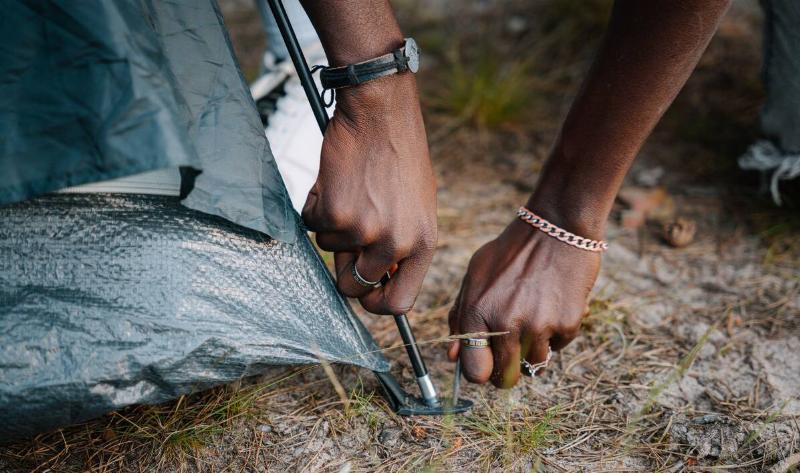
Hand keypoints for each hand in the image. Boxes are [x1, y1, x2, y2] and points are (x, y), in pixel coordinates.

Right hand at [302, 75, 436, 314]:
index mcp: (423, 243)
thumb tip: (381, 278)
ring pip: (328, 247)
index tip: (365, 292)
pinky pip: (311, 223)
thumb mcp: (418, 206)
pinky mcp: (334, 212)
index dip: (375, 303)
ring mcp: (363, 230)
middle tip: (343, 236)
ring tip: (351, 189)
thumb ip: (403, 244)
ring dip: (332, 223)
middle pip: (353, 286)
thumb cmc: (400, 155)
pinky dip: (315, 203)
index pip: (398, 302)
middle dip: (342, 267)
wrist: (381, 113)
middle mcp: (395, 243)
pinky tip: (335, 179)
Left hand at [447, 218, 599, 387]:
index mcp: (477, 312)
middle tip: (510, 357)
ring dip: (532, 351)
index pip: (474, 371)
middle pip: (505, 377)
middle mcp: (506, 324)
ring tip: (533, 320)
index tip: (486, 365)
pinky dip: (554, 335)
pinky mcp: (568, 324)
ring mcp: (539, 326)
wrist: (556, 228)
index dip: (480, 372)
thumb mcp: (475, 276)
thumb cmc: (510, 253)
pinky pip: (558, 348)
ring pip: (533, 365)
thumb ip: (460, 317)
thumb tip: (452, 357)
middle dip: (506, 372)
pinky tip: (551, 308)